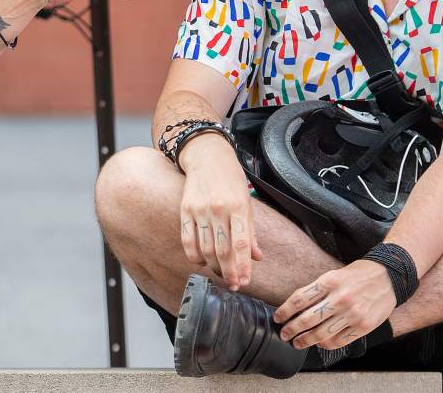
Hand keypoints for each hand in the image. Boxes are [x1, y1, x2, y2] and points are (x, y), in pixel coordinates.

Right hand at [178, 135, 261, 289]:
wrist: (207, 157)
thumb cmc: (231, 180)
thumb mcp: (247, 203)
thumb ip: (250, 232)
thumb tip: (257, 257)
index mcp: (238, 207)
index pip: (241, 243)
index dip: (242, 266)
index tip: (244, 282)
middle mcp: (218, 209)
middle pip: (222, 250)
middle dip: (229, 272)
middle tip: (234, 285)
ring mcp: (199, 210)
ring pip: (205, 248)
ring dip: (213, 266)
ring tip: (221, 274)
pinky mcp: (185, 210)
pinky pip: (187, 240)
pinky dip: (194, 256)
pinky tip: (202, 262)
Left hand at [273, 260, 395, 350]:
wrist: (388, 276)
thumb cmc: (357, 275)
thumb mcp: (334, 275)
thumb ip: (317, 290)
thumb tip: (296, 308)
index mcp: (329, 282)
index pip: (299, 299)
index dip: (285, 311)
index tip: (278, 318)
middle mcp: (340, 298)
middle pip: (307, 319)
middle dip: (291, 329)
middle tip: (284, 334)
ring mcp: (352, 314)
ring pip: (321, 334)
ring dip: (305, 341)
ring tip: (298, 342)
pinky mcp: (363, 326)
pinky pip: (339, 341)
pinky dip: (326, 344)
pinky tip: (320, 343)